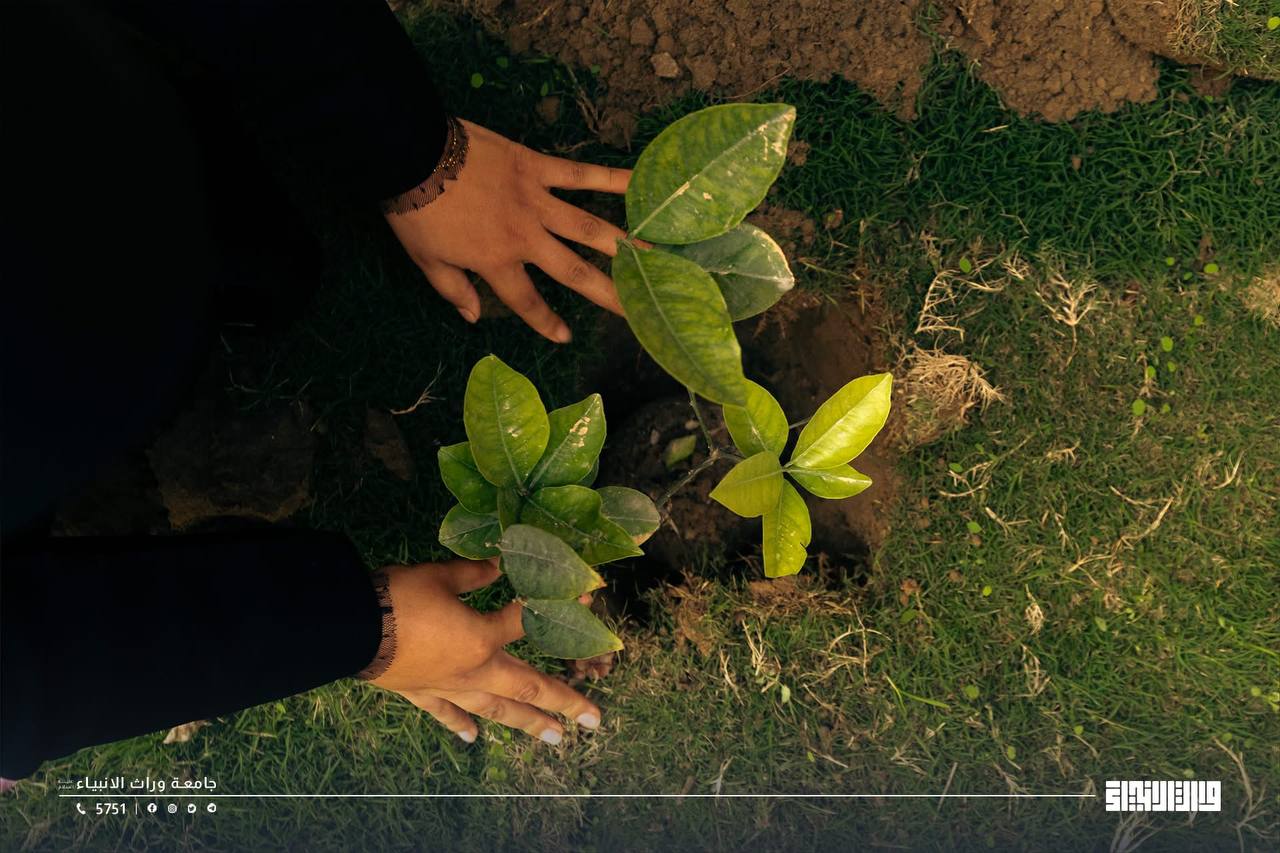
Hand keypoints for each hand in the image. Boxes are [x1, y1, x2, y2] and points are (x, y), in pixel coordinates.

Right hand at [368, 560, 601, 744]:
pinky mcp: (422, 694)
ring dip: (528, 723)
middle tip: (595, 720)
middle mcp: (474, 671)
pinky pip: (447, 714)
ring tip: (555, 738)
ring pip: (496, 709)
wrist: (350, 629)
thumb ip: (475, 573)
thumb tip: (501, 563)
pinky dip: (460, 725)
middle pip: (527, 687)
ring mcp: (449, 687)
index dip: (557, 607)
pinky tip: (474, 739)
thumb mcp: (440, 576)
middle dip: (564, 702)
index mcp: (482, 638)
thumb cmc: (398, 599)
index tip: (588, 596)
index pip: (527, 622)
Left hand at [385, 119, 630, 343]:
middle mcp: (526, 238)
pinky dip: (612, 177)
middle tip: (641, 311)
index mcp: (496, 263)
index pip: (527, 301)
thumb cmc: (417, 211)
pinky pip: (581, 175)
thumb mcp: (426, 260)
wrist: (413, 153)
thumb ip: (454, 290)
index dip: (547, 322)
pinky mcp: (538, 168)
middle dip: (610, 294)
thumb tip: (473, 317)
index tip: (566, 337)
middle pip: (574, 273)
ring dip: (624, 244)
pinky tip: (641, 182)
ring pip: (589, 228)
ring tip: (656, 258)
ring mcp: (537, 202)